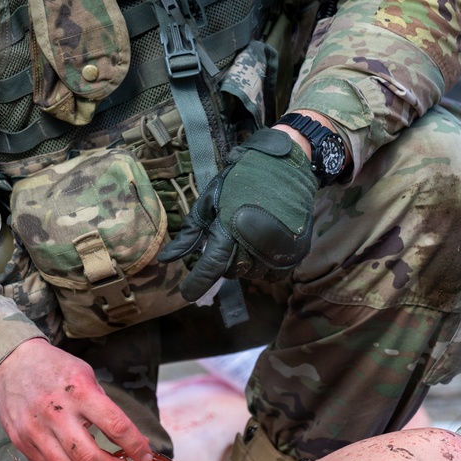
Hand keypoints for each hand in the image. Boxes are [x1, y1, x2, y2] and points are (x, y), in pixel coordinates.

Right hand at [0, 338, 152, 460]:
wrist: (12, 363)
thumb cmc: (55, 368)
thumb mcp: (85, 375)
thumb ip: (103, 405)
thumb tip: (130, 438)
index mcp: (80, 391)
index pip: (116, 426)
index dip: (135, 446)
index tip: (144, 457)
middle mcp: (57, 412)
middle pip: (90, 458)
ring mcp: (36, 428)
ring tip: (90, 457)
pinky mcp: (20, 440)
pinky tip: (68, 452)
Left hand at [159, 127, 318, 301]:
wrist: (282, 166)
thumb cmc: (239, 182)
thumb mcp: (208, 202)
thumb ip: (190, 234)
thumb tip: (165, 259)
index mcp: (228, 231)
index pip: (210, 268)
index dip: (196, 284)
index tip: (186, 294)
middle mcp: (253, 245)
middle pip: (232, 273)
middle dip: (223, 264)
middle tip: (225, 244)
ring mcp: (276, 250)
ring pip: (253, 275)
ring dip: (244, 266)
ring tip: (244, 243)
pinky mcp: (294, 252)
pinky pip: (274, 274)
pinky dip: (264, 268)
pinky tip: (260, 252)